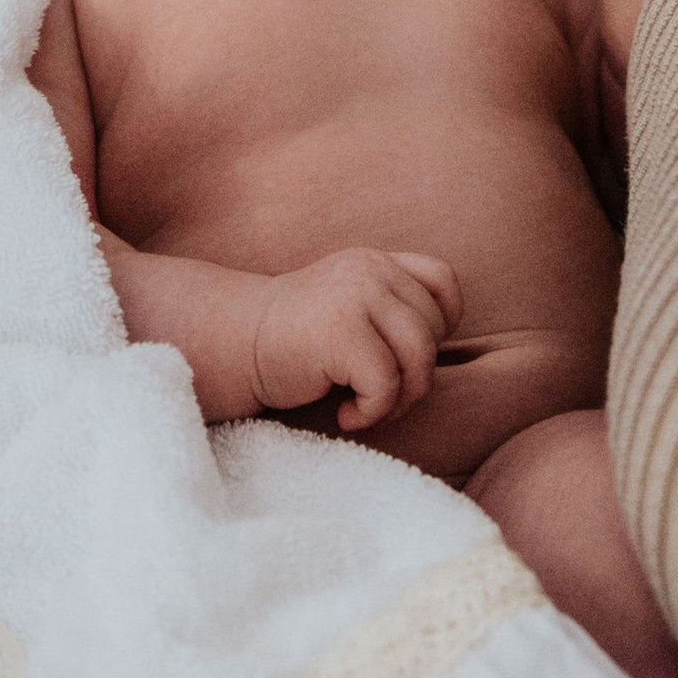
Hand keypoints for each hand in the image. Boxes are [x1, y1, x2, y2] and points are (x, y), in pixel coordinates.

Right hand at [250, 248, 460, 434]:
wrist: (233, 345)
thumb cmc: (293, 342)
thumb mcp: (348, 308)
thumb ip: (388, 309)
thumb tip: (439, 351)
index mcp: (375, 261)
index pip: (444, 282)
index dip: (442, 324)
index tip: (406, 355)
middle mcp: (369, 270)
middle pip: (434, 330)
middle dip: (417, 376)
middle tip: (379, 397)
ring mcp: (356, 297)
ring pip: (419, 359)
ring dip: (400, 399)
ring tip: (366, 408)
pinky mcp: (341, 332)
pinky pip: (386, 384)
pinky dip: (372, 412)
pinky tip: (345, 416)